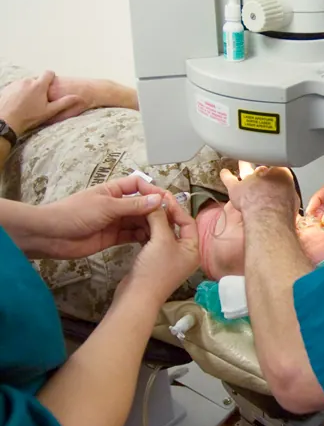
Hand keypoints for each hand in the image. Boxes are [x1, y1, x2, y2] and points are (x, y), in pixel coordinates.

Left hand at [0, 72, 82, 135]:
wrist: (6, 122)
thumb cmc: (29, 117)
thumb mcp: (49, 111)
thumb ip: (64, 102)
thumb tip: (78, 97)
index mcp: (39, 85)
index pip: (49, 73)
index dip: (51, 77)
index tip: (51, 85)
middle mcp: (27, 81)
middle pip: (36, 79)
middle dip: (39, 86)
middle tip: (39, 100)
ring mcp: (16, 84)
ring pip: (26, 83)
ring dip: (28, 89)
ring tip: (28, 103)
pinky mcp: (7, 88)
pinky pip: (16, 87)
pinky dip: (18, 92)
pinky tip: (19, 103)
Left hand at [35, 175, 164, 258]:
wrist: (52, 236)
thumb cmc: (75, 213)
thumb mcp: (107, 206)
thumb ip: (133, 205)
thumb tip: (157, 199)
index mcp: (113, 190)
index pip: (138, 185)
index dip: (152, 190)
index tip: (165, 201)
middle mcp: (116, 204)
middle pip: (141, 204)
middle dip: (154, 210)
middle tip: (170, 220)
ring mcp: (115, 221)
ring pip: (138, 221)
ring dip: (150, 225)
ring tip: (164, 232)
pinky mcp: (112, 238)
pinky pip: (131, 235)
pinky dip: (142, 237)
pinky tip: (153, 240)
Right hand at [117, 193, 199, 306]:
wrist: (136, 296)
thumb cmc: (155, 270)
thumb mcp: (161, 240)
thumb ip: (160, 218)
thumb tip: (158, 201)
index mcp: (193, 249)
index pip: (188, 221)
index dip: (176, 208)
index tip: (162, 196)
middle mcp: (184, 253)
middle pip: (176, 225)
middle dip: (164, 213)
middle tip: (152, 199)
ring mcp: (168, 257)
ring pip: (163, 232)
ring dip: (153, 220)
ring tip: (144, 208)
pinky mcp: (154, 260)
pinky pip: (152, 240)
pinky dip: (146, 230)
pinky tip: (138, 222)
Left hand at [220, 165, 299, 222]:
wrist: (269, 213)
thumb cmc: (283, 208)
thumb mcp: (294, 198)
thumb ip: (289, 194)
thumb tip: (288, 196)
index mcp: (281, 174)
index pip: (279, 169)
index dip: (278, 173)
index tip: (278, 178)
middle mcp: (264, 173)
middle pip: (263, 167)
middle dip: (263, 168)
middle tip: (263, 169)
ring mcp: (249, 179)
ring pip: (246, 169)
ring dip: (244, 166)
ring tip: (243, 162)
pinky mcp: (236, 188)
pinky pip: (229, 179)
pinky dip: (226, 175)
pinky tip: (224, 172)